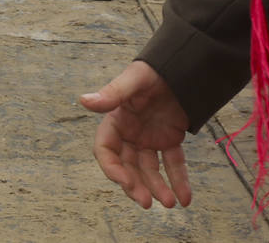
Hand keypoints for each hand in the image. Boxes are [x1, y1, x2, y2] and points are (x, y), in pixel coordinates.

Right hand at [80, 61, 191, 208]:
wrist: (182, 64)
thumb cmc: (154, 70)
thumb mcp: (134, 80)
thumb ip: (112, 93)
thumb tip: (84, 100)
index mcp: (116, 121)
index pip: (106, 151)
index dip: (113, 169)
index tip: (125, 181)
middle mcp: (130, 134)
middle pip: (128, 167)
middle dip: (136, 186)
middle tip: (147, 202)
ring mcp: (150, 139)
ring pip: (151, 169)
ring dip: (158, 187)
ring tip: (170, 203)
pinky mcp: (170, 139)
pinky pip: (173, 163)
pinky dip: (179, 180)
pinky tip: (185, 198)